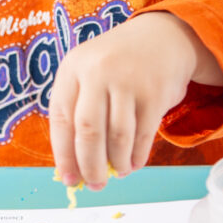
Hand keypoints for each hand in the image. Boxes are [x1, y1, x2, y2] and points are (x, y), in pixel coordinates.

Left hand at [48, 11, 222, 188]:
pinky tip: (133, 163)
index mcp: (73, 68)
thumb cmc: (116, 65)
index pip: (62, 119)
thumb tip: (73, 166)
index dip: (64, 155)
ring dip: (116, 163)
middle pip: (88, 131)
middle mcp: (98, 71)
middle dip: (90, 166)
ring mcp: (128, 79)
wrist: (161, 37)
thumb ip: (77, 110)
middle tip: (95, 185)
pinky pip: (143, 134)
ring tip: (117, 173)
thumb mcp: (88, 73)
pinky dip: (137, 155)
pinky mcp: (155, 91)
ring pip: (118, 137)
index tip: (69, 180)